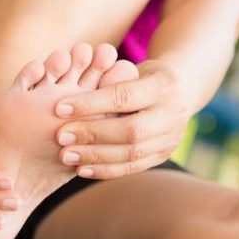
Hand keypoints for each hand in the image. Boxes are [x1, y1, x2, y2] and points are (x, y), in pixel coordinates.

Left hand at [52, 60, 189, 178]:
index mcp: (163, 85)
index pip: (124, 96)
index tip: (59, 108)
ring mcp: (171, 138)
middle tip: (60, 136)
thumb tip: (70, 94)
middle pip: (131, 130)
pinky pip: (133, 167)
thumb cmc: (139, 75)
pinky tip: (81, 169)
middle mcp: (172, 113)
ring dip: (95, 157)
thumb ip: (106, 79)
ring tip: (66, 155)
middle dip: (92, 134)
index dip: (90, 104)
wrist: (179, 89)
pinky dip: (105, 170)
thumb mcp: (127, 68)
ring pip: (132, 154)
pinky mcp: (163, 155)